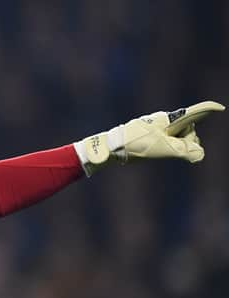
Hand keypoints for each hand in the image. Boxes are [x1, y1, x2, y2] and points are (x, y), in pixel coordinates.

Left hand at [76, 101, 224, 174]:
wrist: (112, 146)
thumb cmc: (136, 144)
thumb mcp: (163, 148)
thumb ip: (184, 151)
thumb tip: (200, 155)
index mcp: (169, 119)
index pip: (193, 113)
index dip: (207, 110)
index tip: (220, 108)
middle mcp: (165, 121)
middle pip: (188, 132)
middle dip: (185, 142)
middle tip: (164, 148)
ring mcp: (159, 129)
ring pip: (179, 139)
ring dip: (175, 147)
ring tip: (154, 150)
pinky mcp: (153, 137)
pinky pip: (169, 143)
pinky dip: (169, 149)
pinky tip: (154, 151)